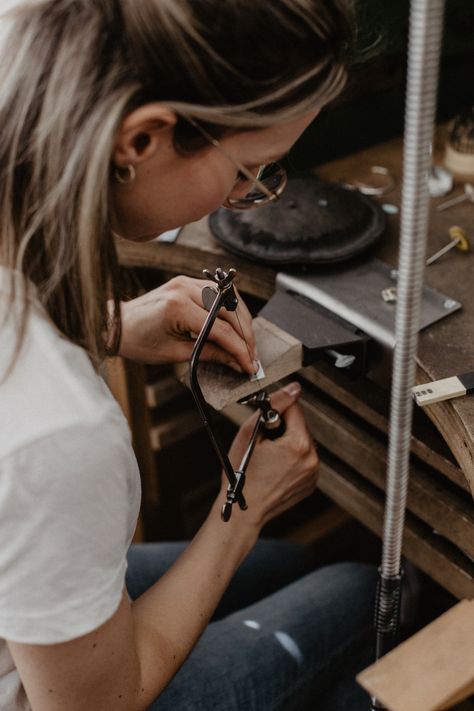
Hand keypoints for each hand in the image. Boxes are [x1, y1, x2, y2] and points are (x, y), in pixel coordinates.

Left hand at [117, 275, 257, 373]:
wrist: (117, 326)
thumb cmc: (138, 341)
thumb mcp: (175, 354)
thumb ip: (209, 354)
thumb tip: (235, 361)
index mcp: (178, 307)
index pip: (221, 330)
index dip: (239, 350)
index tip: (249, 365)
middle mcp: (185, 289)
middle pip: (230, 312)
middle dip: (245, 337)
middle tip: (251, 357)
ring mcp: (187, 282)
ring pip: (229, 299)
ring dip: (242, 321)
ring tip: (246, 344)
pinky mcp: (187, 282)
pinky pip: (218, 294)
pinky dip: (230, 310)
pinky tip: (235, 326)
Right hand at [224, 382, 318, 528]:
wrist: (242, 511)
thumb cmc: (240, 474)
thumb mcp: (250, 433)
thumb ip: (274, 405)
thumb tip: (293, 389)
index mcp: (299, 445)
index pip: (295, 409)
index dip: (276, 410)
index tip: (264, 421)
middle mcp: (312, 459)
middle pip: (300, 426)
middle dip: (282, 427)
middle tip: (263, 442)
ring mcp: (313, 474)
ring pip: (302, 443)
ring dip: (288, 442)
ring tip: (268, 457)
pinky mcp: (311, 484)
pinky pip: (304, 460)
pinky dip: (292, 459)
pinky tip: (275, 468)